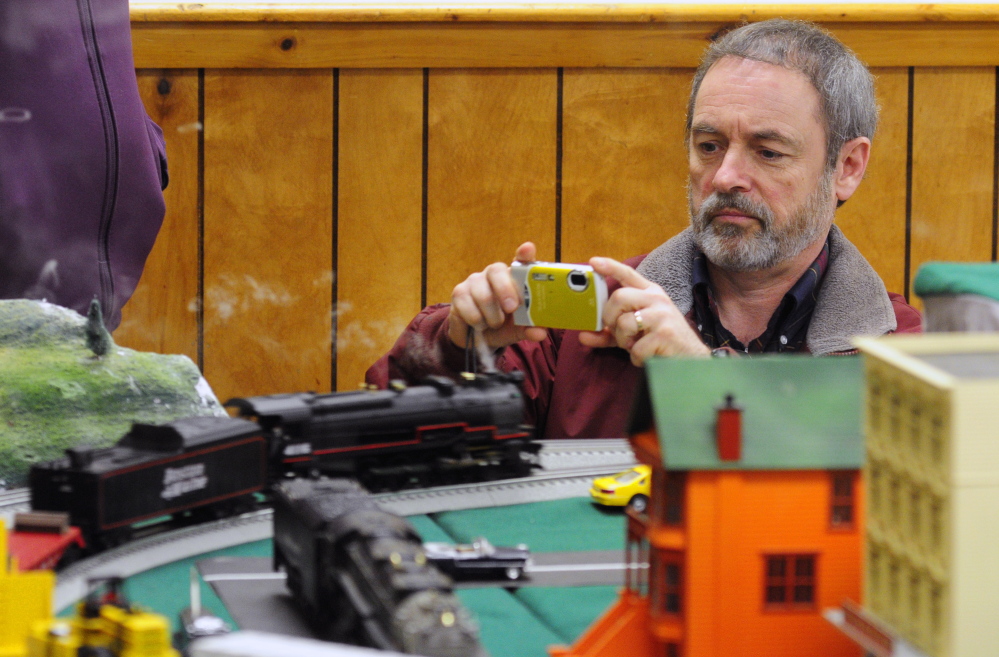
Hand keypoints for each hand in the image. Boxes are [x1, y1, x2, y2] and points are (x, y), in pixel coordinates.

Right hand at [447, 242, 548, 349]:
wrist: (475, 337)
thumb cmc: (501, 326)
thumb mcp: (517, 329)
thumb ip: (529, 328)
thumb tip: (540, 333)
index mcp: (513, 278)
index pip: (520, 260)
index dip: (524, 254)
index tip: (528, 249)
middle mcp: (494, 274)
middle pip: (497, 270)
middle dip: (505, 290)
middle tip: (511, 308)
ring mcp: (475, 281)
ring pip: (484, 295)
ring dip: (492, 317)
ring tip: (495, 324)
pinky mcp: (459, 292)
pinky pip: (469, 307)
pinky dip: (477, 322)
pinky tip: (479, 324)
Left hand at [578, 256, 710, 365]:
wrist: (692, 359)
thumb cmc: (660, 341)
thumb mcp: (635, 332)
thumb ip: (610, 332)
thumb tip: (582, 336)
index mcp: (650, 293)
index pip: (628, 274)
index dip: (610, 267)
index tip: (593, 262)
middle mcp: (657, 299)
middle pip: (618, 297)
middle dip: (610, 317)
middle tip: (617, 330)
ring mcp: (662, 315)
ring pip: (624, 323)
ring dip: (623, 341)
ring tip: (636, 345)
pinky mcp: (665, 334)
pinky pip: (635, 347)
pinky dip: (636, 357)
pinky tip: (648, 356)